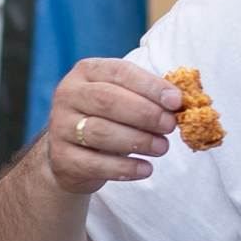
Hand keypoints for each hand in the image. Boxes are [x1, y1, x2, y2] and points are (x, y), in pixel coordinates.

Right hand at [42, 60, 184, 195]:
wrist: (74, 154)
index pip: (120, 72)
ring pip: (100, 132)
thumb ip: (150, 96)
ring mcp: (59, 126)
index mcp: (88, 71)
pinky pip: (94, 163)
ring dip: (138, 141)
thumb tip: (181, 102)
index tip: (177, 101)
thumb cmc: (111, 118)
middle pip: (107, 100)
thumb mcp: (127, 98)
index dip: (150, 86)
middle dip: (145, 113)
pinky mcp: (60, 157)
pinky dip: (124, 169)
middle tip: (170, 126)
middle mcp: (68, 94)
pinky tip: (146, 169)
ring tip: (162, 148)